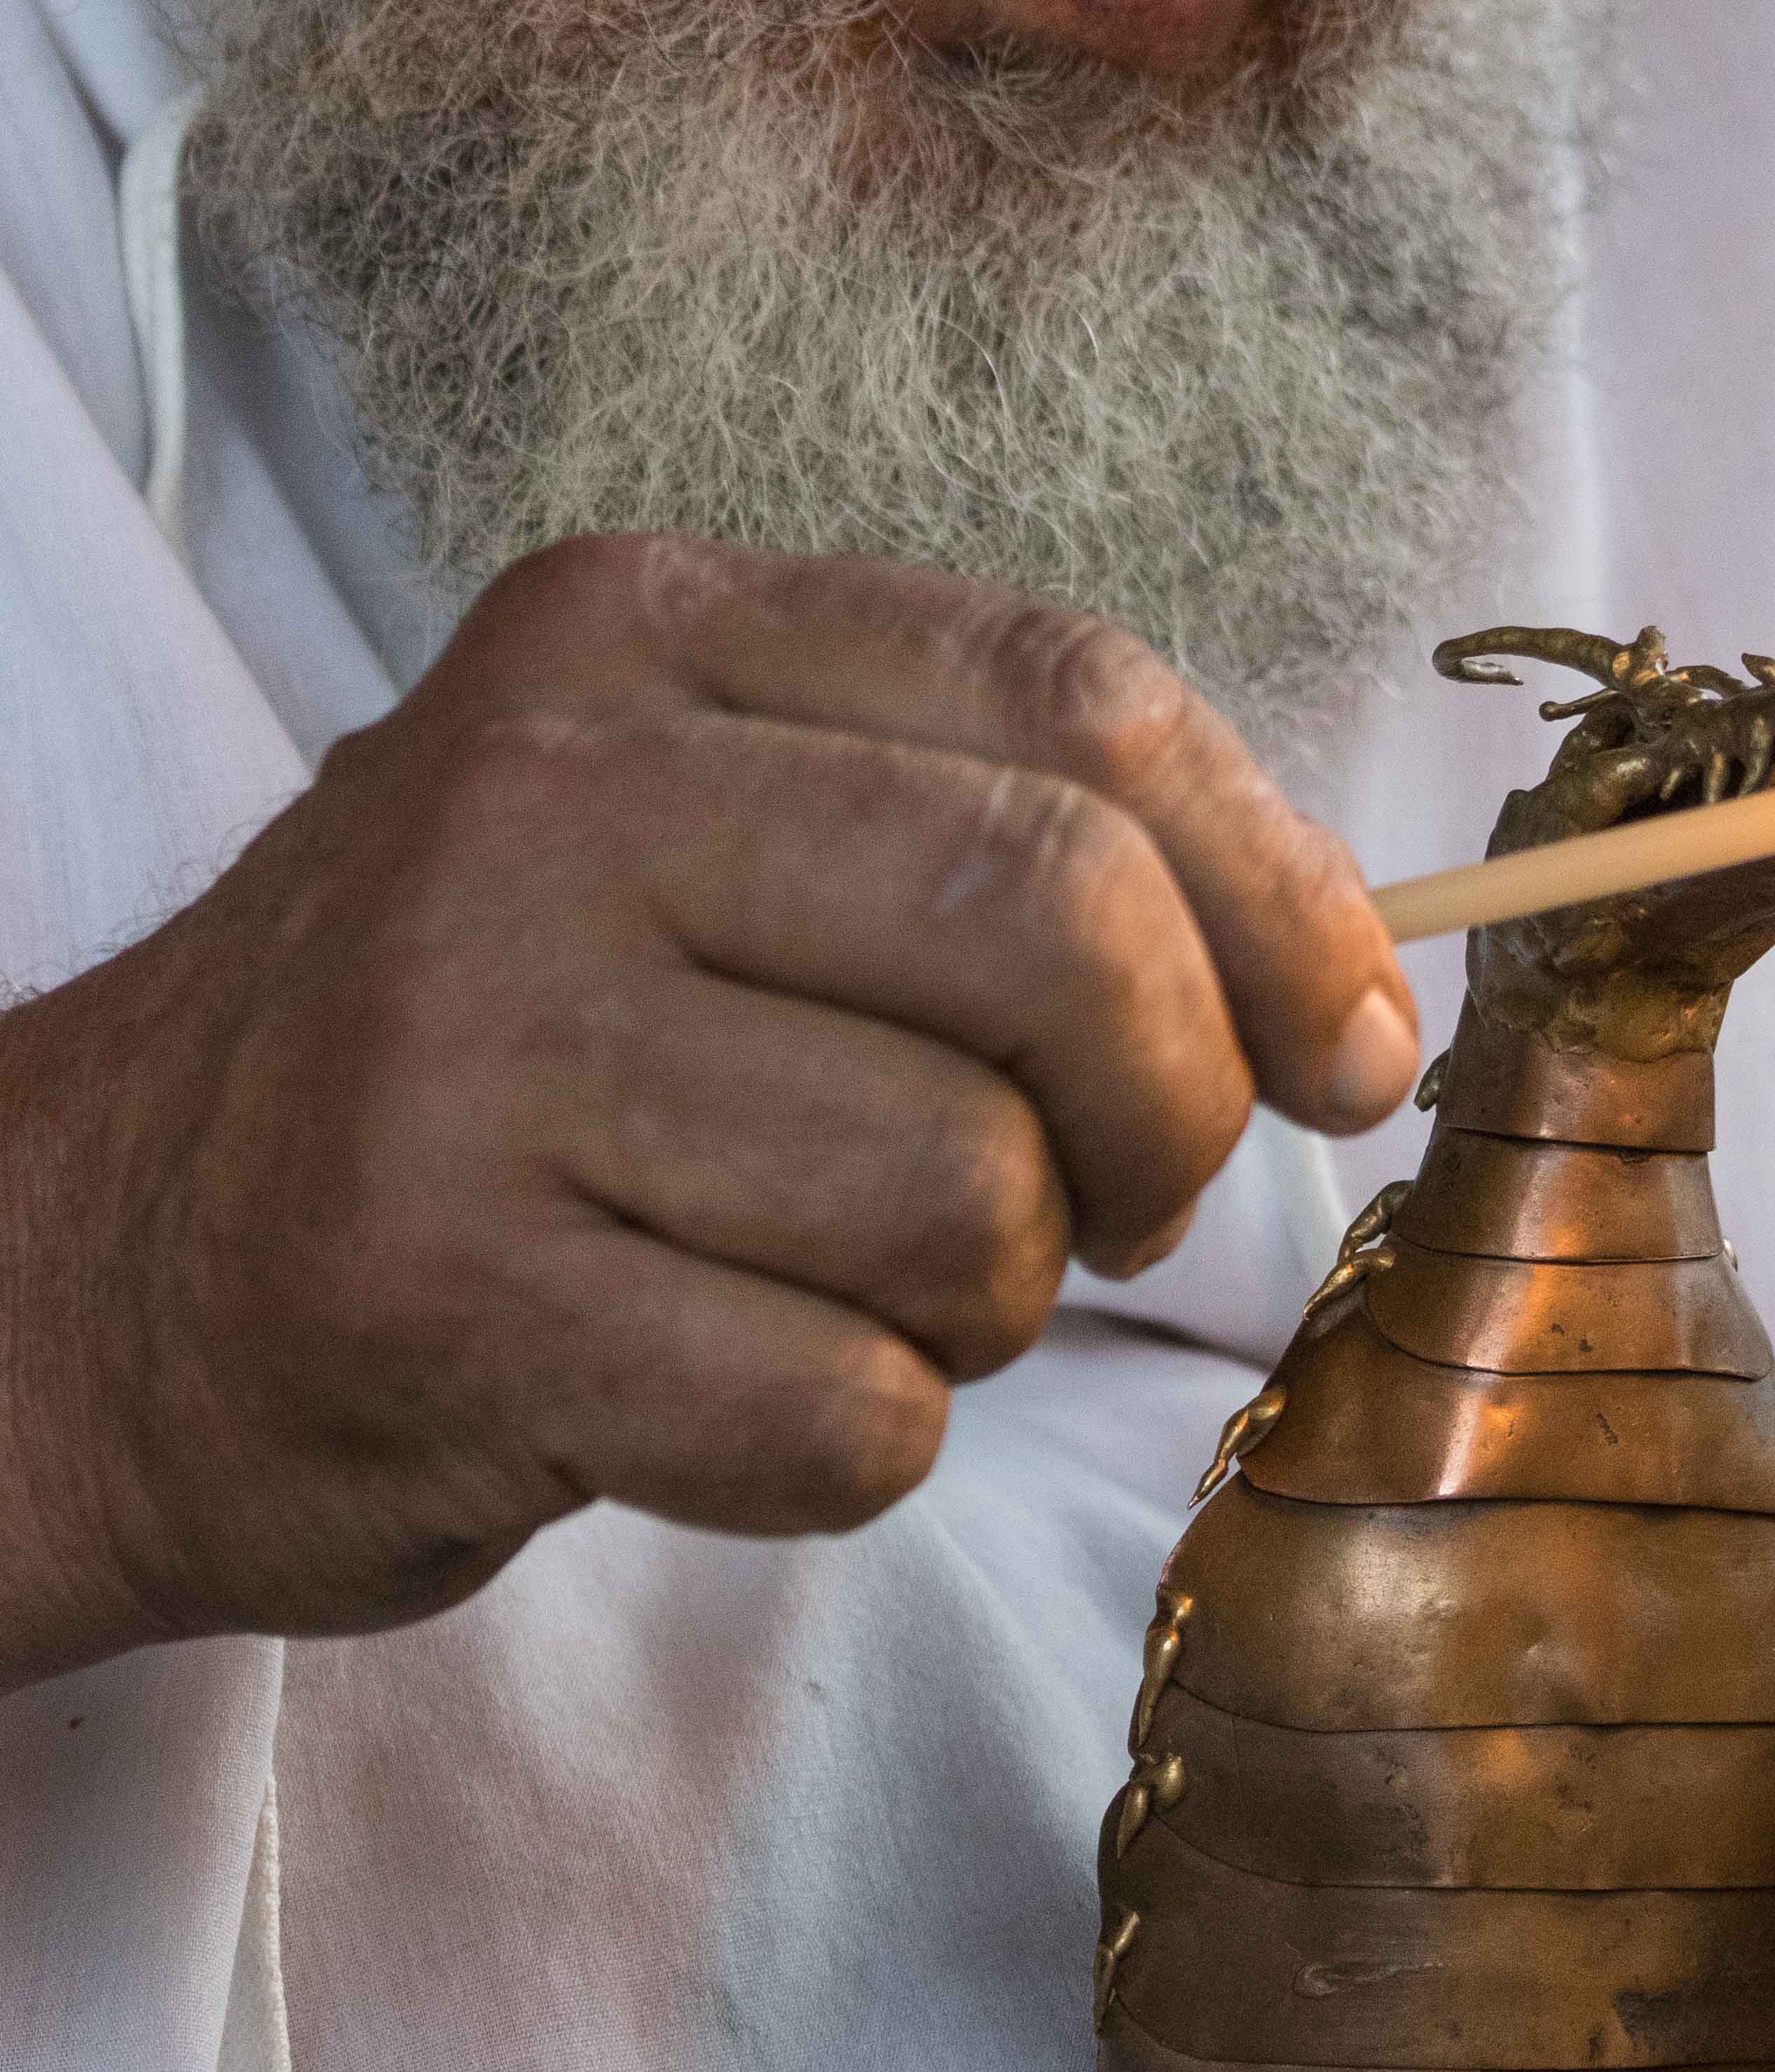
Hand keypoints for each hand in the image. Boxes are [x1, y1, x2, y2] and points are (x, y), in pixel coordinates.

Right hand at [0, 536, 1419, 1688]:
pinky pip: (845, 1412)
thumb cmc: (492, 1056)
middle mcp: (550, 791)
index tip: (1352, 1045)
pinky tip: (719, 1387)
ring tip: (847, 1286)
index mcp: (644, 628)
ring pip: (968, 1198)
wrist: (101, 1258)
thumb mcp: (695, 836)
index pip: (1079, 701)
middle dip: (1169, 1106)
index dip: (1282, 889)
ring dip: (986, 1302)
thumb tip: (1351, 999)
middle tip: (1123, 1197)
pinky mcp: (438, 1289)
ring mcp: (473, 1038)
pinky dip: (854, 1442)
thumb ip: (985, 844)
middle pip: (1060, 926)